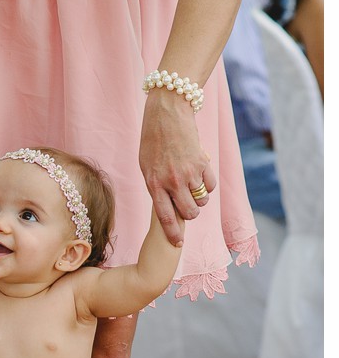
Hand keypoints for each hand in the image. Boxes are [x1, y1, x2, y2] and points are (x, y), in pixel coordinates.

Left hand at [139, 90, 215, 245]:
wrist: (167, 113)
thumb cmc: (153, 139)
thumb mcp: (146, 165)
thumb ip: (157, 186)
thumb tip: (168, 205)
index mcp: (154, 183)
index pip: (165, 217)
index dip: (173, 233)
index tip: (177, 243)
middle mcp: (172, 181)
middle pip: (190, 212)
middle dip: (192, 213)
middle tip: (189, 205)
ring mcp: (188, 173)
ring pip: (202, 200)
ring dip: (200, 197)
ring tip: (192, 184)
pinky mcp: (202, 163)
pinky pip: (210, 184)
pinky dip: (207, 183)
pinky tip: (199, 172)